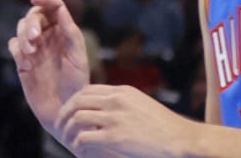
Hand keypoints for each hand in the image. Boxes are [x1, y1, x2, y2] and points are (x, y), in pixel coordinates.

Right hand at [7, 0, 91, 135]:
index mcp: (64, 33)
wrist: (64, 111)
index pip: (54, 7)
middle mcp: (49, 37)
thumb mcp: (77, 57)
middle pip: (35, 15)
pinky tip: (27, 63)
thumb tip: (60, 7)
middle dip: (32, 22)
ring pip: (21, 28)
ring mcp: (35, 49)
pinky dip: (17, 49)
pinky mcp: (22, 61)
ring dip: (23, 35)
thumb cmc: (76, 85)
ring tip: (31, 52)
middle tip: (34, 36)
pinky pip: (13, 45)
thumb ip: (70, 32)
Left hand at [56, 84, 196, 157]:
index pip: (87, 90)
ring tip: (66, 139)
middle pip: (77, 101)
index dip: (74, 101)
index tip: (69, 111)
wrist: (181, 138)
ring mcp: (114, 118)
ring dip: (67, 129)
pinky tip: (78, 150)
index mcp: (122, 91)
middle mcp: (115, 101)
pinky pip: (85, 137)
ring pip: (77, 118)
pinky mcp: (114, 137)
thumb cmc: (164, 126)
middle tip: (59, 124)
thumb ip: (122, 103)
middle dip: (64, 113)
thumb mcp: (141, 104)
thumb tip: (105, 108)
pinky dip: (77, 143)